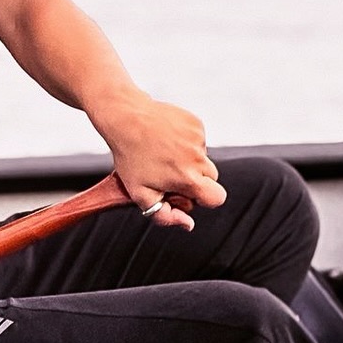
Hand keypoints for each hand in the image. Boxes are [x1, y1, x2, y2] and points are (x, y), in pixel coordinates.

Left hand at [101, 94, 224, 231]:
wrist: (125, 117)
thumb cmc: (130, 156)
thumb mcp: (140, 194)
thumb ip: (166, 216)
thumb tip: (188, 224)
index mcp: (188, 178)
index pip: (217, 198)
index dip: (204, 198)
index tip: (187, 192)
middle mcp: (198, 158)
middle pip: (211, 177)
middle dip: (196, 178)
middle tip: (170, 172)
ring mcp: (198, 138)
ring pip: (203, 157)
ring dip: (189, 158)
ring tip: (163, 152)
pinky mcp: (196, 123)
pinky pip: (198, 139)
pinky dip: (186, 141)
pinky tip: (166, 138)